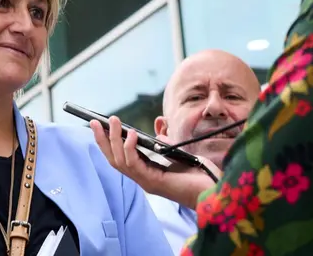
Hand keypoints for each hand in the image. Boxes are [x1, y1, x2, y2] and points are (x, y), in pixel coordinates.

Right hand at [91, 117, 220, 209]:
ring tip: (113, 121)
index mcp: (147, 173)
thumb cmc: (202, 175)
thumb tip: (158, 131)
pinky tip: (131, 134)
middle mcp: (143, 179)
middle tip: (95, 122)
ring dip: (114, 140)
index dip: (109, 143)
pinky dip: (130, 149)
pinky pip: (134, 164)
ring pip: (120, 161)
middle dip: (103, 141)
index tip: (101, 126)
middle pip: (114, 160)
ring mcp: (146, 182)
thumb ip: (166, 144)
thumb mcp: (179, 153)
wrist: (217, 191)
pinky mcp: (153, 182)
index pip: (121, 158)